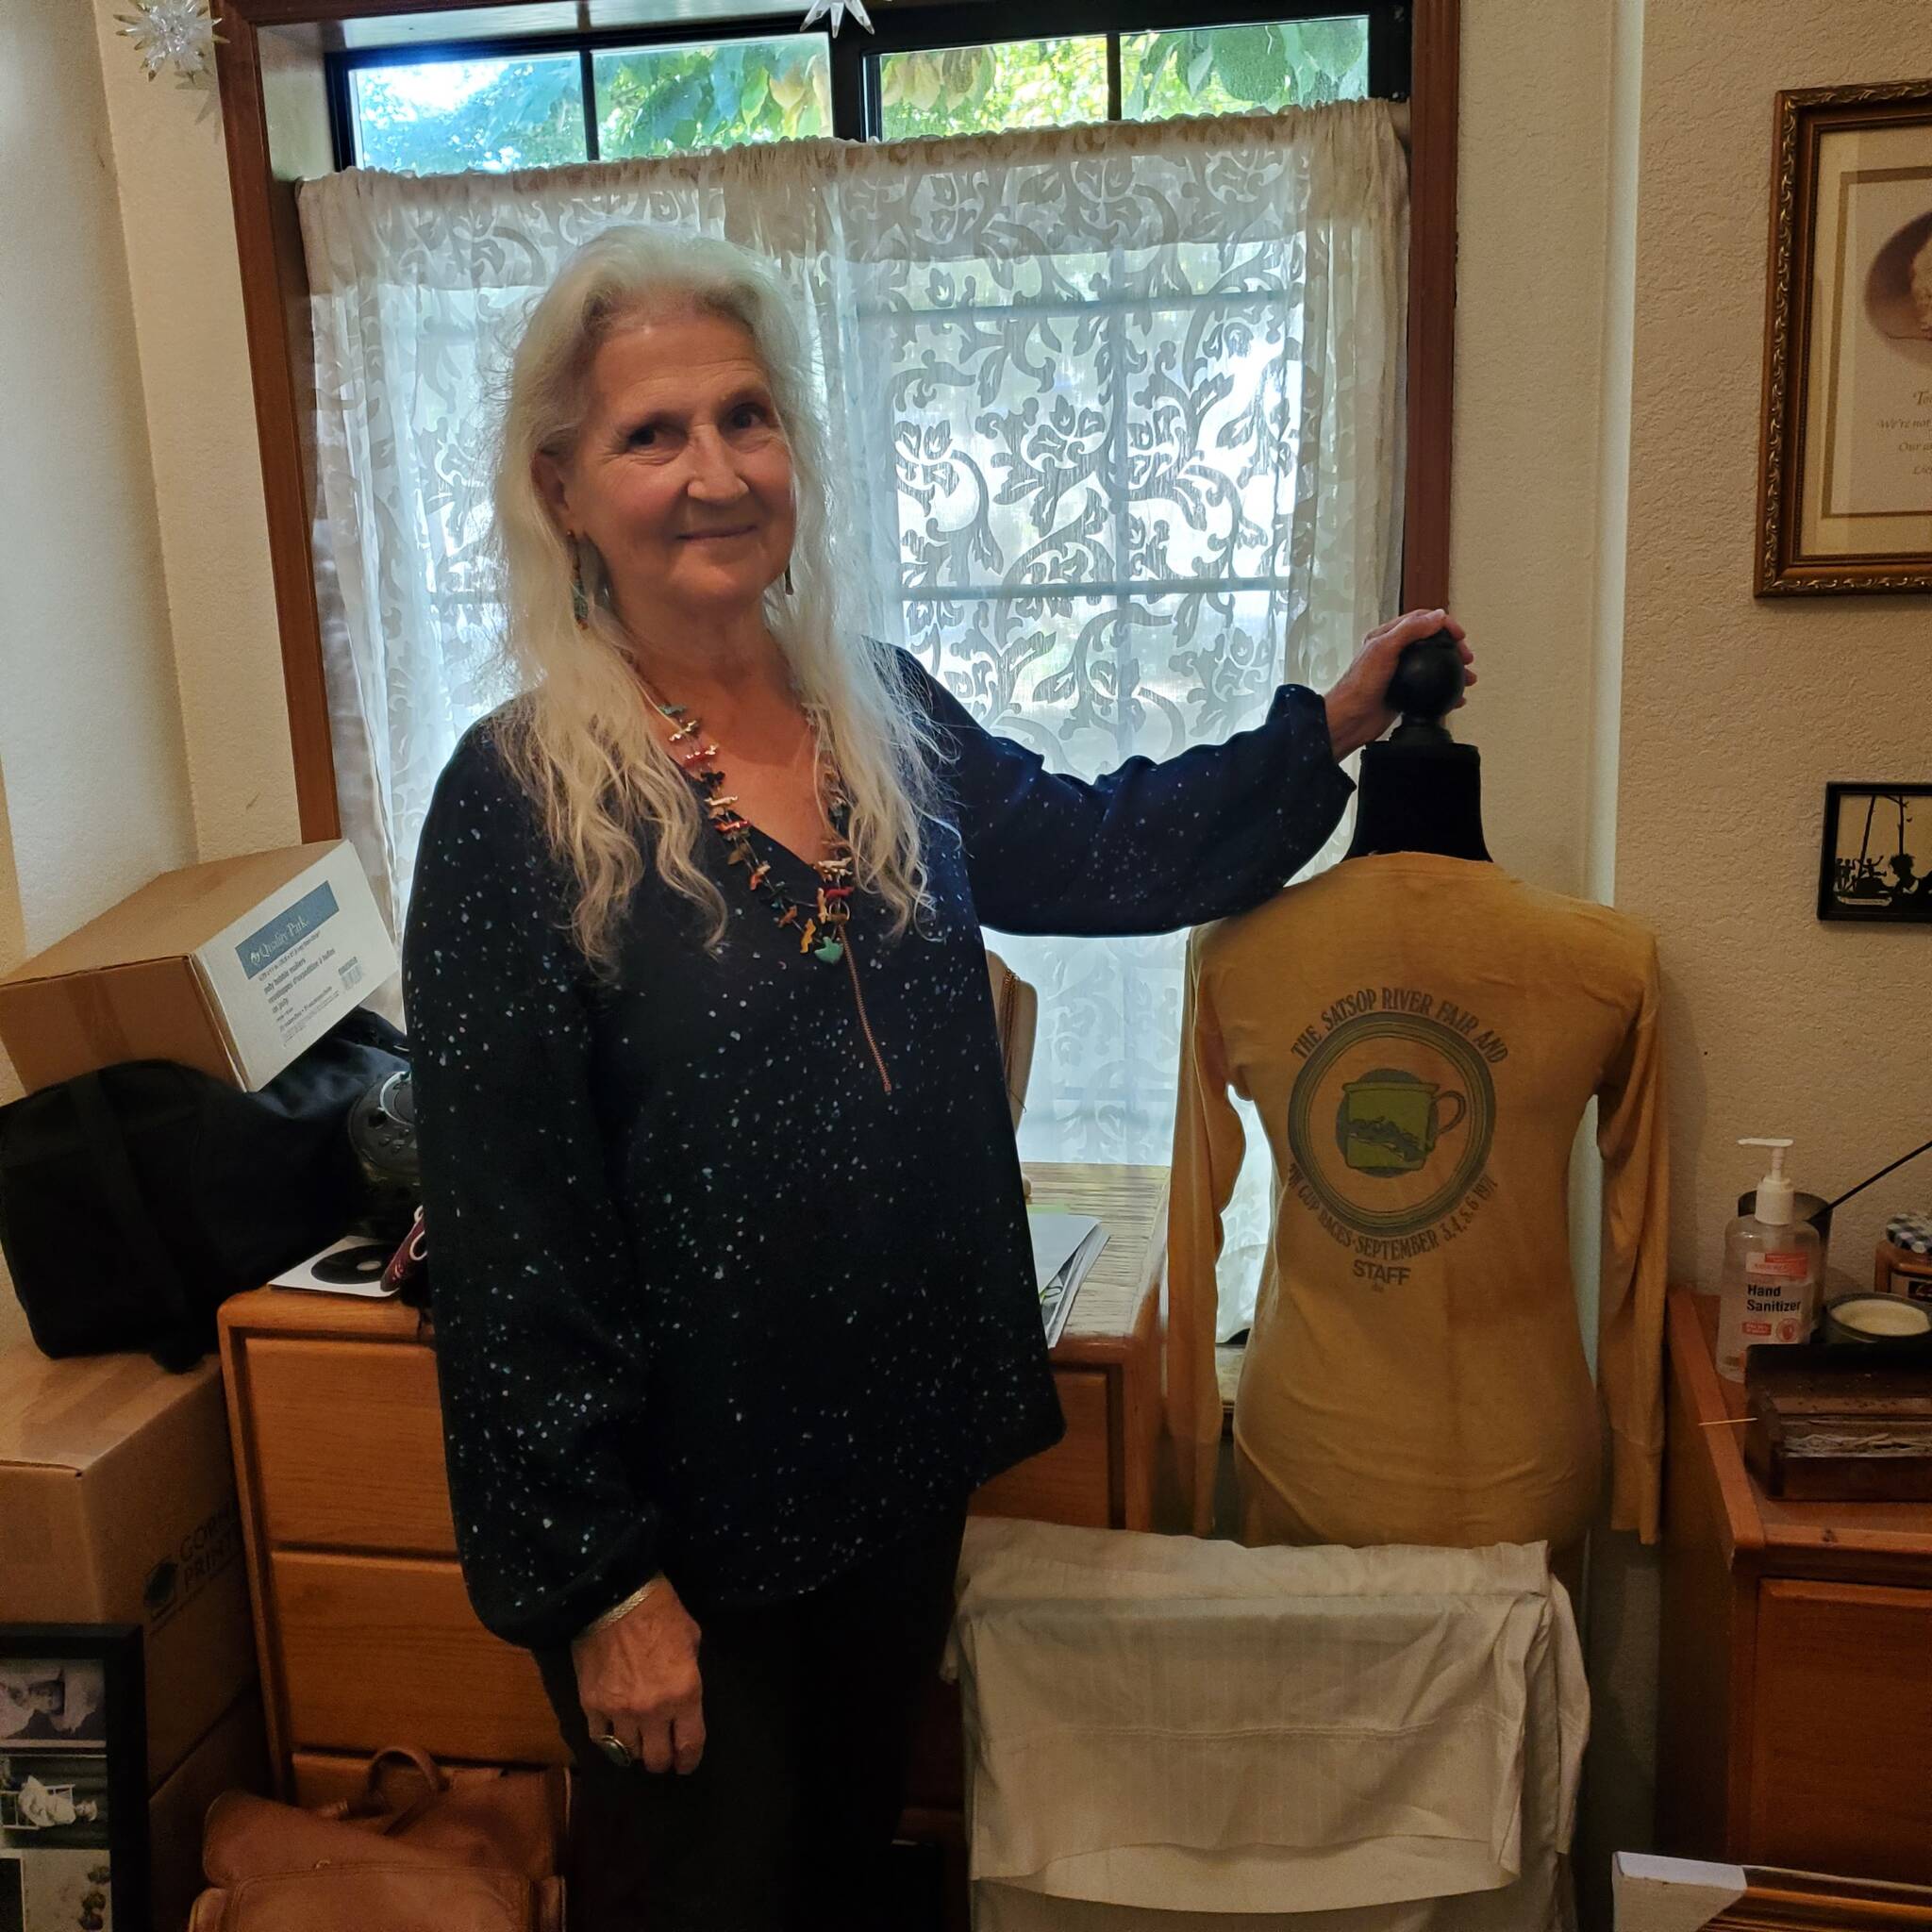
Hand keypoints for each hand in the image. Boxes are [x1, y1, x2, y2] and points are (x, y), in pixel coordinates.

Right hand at [572, 1580, 704, 1774]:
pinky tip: (614, 1733)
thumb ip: (690, 1672)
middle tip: (661, 1752)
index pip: (689, 1745)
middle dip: (662, 1760)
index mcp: (685, 1693)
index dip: (688, 1761)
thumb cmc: (660, 1610)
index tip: (686, 1764)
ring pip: (628, 1754)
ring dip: (635, 1750)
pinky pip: (600, 1739)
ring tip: (637, 1741)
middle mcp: (653, 1711)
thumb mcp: (691, 1638)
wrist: (613, 1594)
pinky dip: (609, 1740)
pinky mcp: (591, 1706)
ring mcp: (619, 1711)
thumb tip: (685, 1692)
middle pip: (656, 1760)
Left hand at [1322, 608, 1474, 759]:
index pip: (1420, 620)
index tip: (1459, 635)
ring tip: (1468, 679)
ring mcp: (1400, 674)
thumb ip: (1409, 631)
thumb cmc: (1359, 685)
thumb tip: (1437, 616)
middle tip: (1466, 657)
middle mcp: (1394, 652)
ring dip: (1453, 670)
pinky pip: (1430, 689)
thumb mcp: (1383, 650)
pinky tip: (1457, 699)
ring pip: (1433, 666)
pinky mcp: (1404, 693)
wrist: (1350, 720)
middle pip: (1431, 642)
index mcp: (1386, 636)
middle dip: (1453, 647)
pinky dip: (1445, 692)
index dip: (1443, 623)